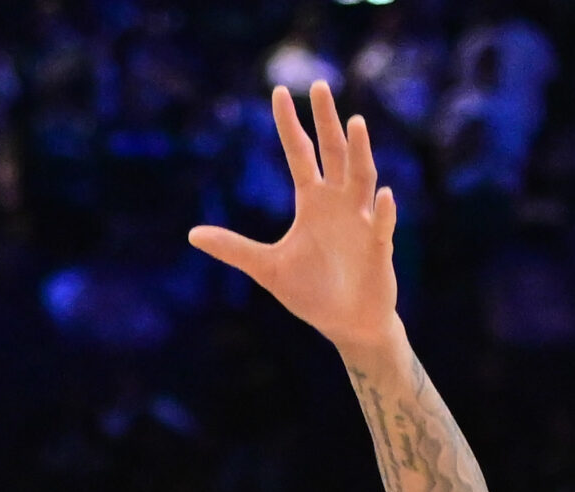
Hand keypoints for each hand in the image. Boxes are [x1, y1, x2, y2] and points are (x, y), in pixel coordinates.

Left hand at [190, 83, 399, 352]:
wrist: (346, 323)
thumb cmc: (311, 292)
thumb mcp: (266, 268)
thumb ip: (233, 249)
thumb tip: (191, 234)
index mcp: (313, 203)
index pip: (300, 154)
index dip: (290, 125)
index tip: (280, 92)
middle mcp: (339, 203)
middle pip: (334, 152)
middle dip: (326, 120)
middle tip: (318, 85)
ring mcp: (362, 221)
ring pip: (362, 178)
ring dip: (359, 152)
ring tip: (354, 123)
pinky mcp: (379, 247)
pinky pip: (382, 225)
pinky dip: (383, 211)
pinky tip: (382, 195)